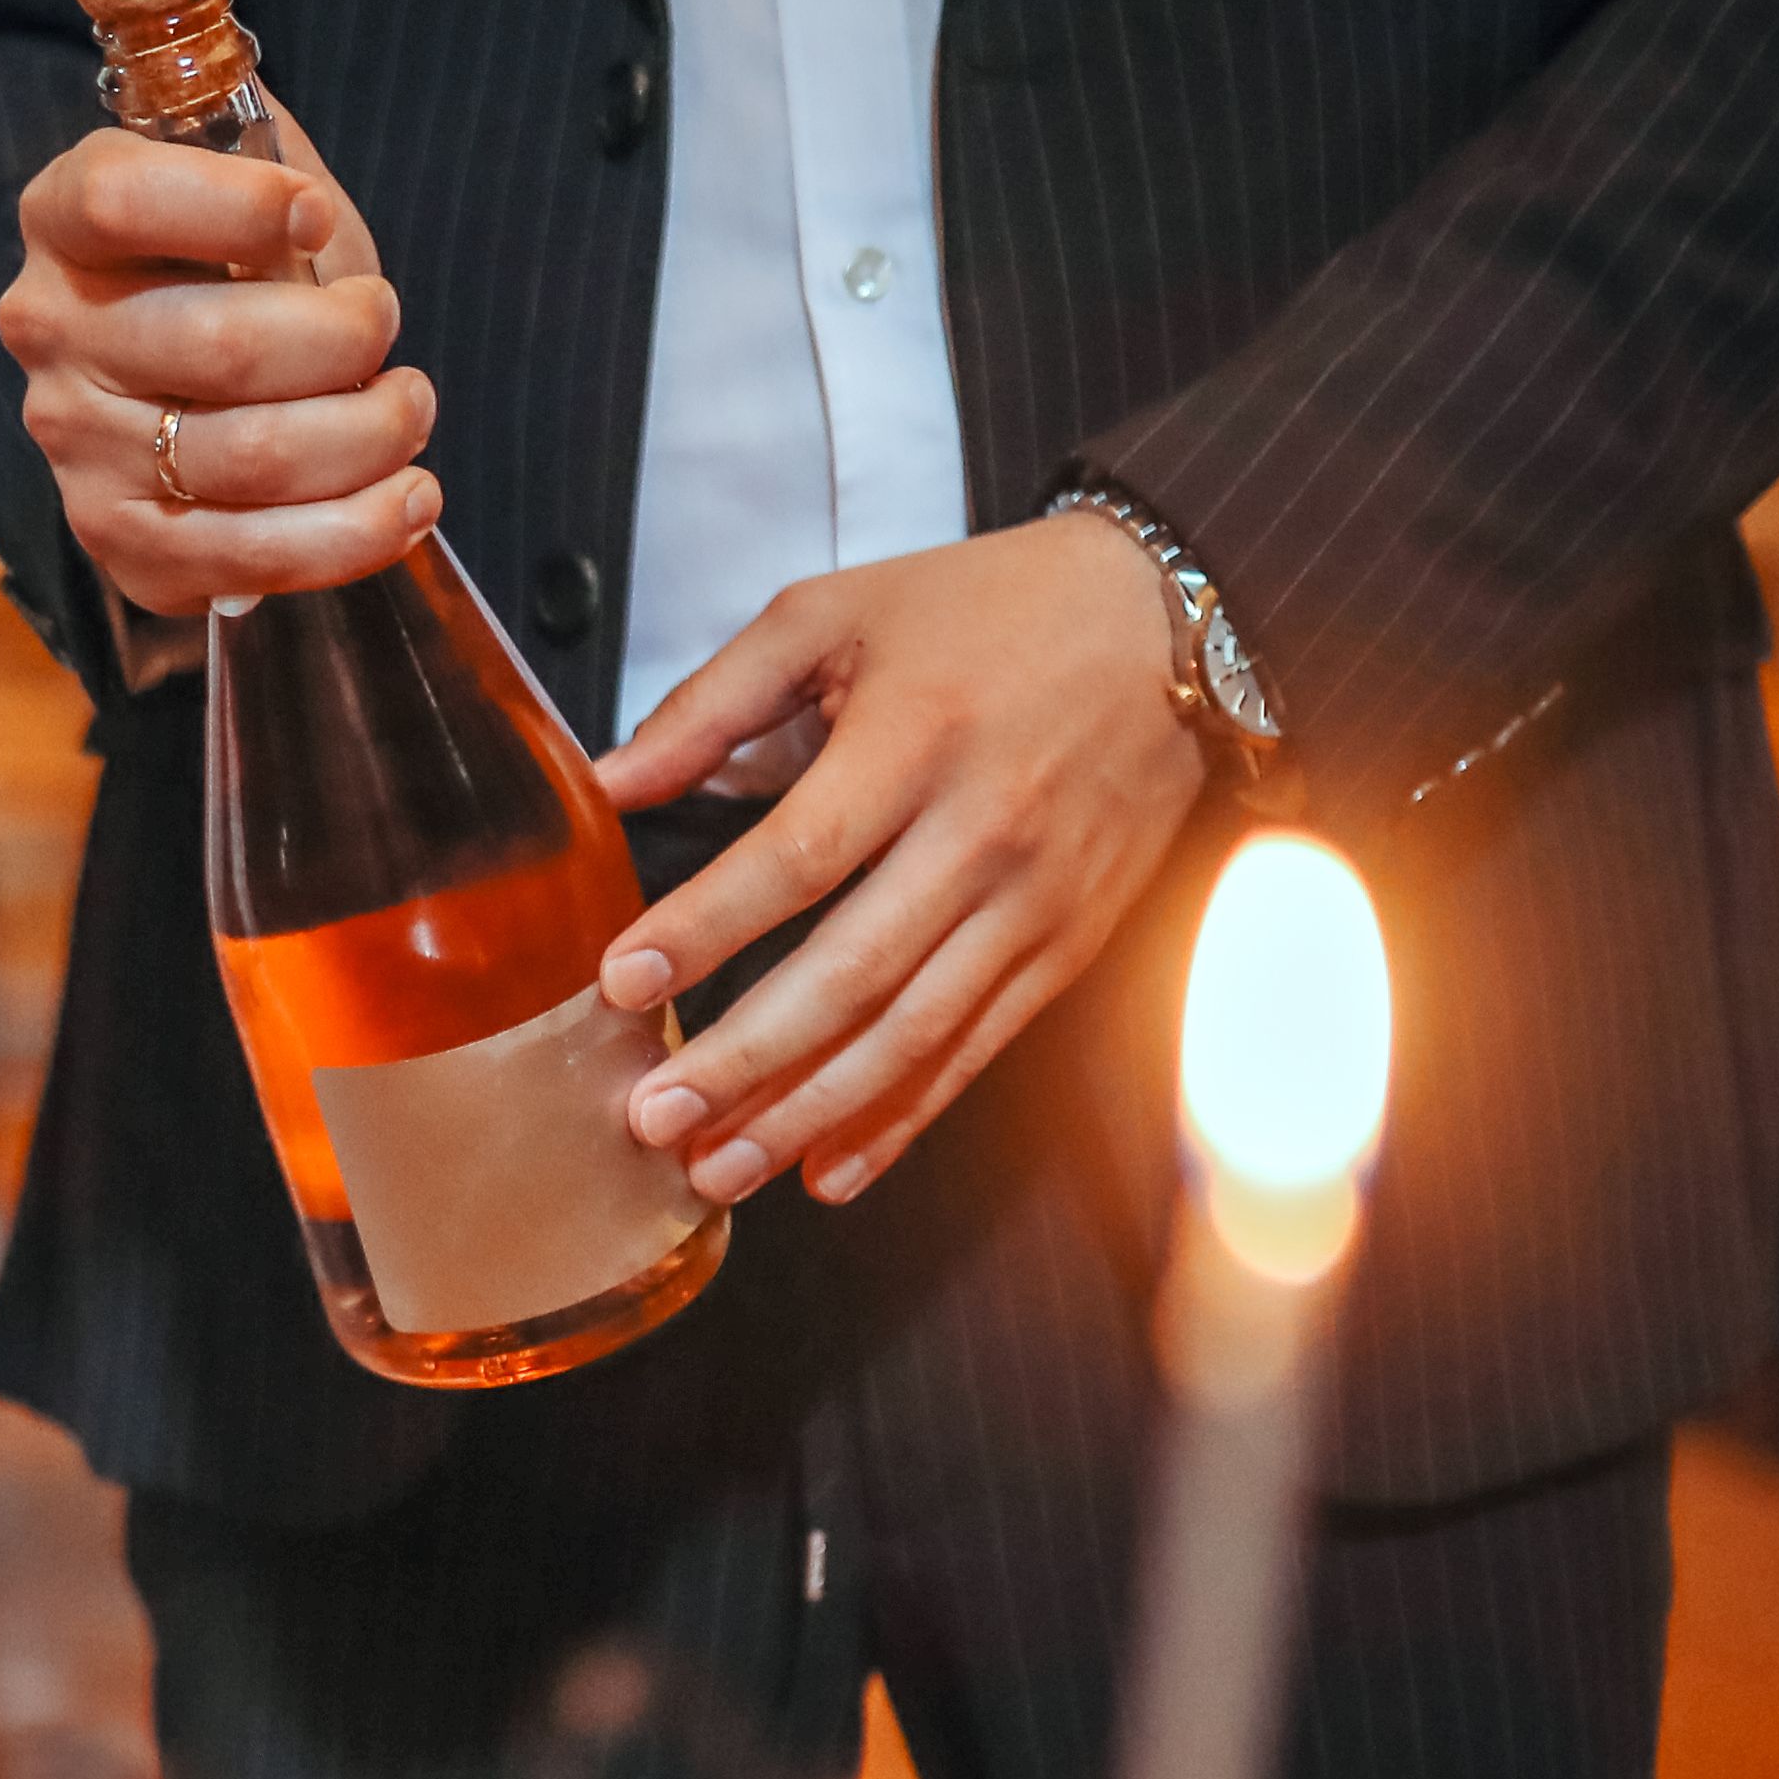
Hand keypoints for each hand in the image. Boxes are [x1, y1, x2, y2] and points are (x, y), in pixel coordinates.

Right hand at [0, 105, 436, 615]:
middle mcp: (50, 336)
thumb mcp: (254, 191)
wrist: (181, 373)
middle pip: (221, 346)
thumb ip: (281, 193)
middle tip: (385, 325)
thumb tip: (310, 238)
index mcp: (62, 223)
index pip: (119, 202)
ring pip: (254, 457)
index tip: (314, 217)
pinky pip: (252, 555)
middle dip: (347, 337)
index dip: (237, 206)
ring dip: (372, 434)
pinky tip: (407, 500)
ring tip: (409, 409)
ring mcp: (76, 449)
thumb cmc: (233, 265)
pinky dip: (356, 532)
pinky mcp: (119, 540)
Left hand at [590, 512, 1212, 1205]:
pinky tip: (829, 1168)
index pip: (797, 856)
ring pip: (911, 1034)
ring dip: (808, 1114)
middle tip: (652, 1118)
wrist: (1166, 622)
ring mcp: (1032, 901)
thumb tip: (612, 782)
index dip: (706, 928)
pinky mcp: (1066, 945)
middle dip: (745, 1061)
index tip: (621, 982)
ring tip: (718, 1167)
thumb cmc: (993, 611)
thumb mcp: (839, 612)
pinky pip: (974, 1050)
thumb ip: (716, 700)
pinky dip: (901, 1119)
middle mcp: (981, 832)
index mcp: (915, 739)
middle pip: (852, 973)